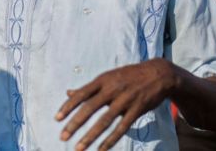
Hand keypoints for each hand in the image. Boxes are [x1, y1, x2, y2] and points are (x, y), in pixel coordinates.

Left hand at [55, 58, 175, 149]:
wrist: (158, 74)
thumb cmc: (129, 76)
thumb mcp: (108, 77)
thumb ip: (89, 88)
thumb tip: (68, 93)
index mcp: (103, 80)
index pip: (81, 94)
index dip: (68, 106)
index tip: (57, 119)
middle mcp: (112, 89)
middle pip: (90, 108)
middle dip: (75, 124)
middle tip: (63, 137)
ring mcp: (125, 100)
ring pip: (104, 121)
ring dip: (90, 136)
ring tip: (78, 148)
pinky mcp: (136, 110)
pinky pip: (121, 128)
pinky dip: (110, 140)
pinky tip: (100, 150)